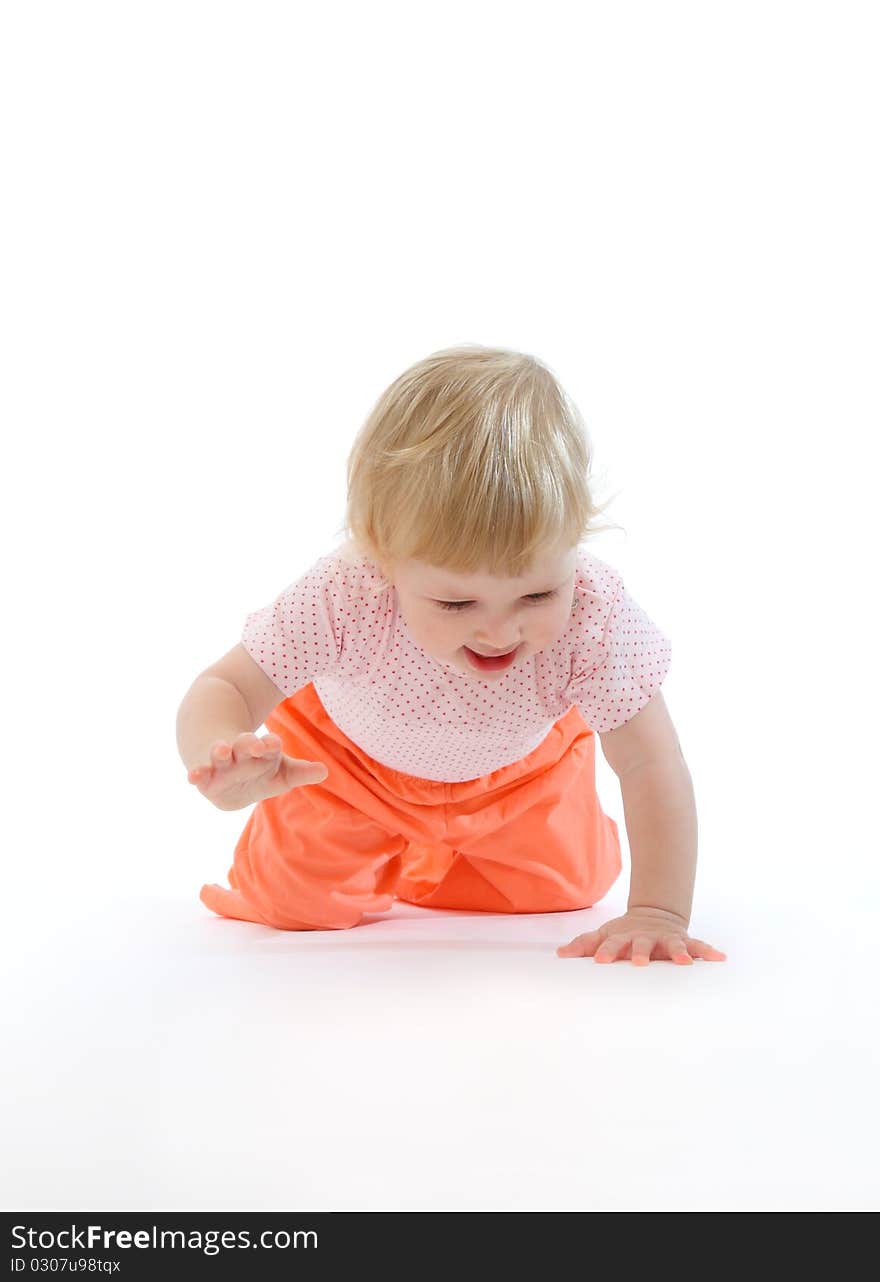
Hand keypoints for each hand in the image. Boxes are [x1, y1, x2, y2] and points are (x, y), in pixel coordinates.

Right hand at [186, 732, 328, 810]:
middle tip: (257, 743)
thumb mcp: (278, 771)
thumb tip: (325, 772)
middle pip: (245, 745)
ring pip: (221, 754)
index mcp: (261, 751)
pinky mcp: (203, 775)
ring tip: (222, 749)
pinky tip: (192, 776)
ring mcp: (219, 762)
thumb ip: (299, 772)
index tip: (274, 742)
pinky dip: (196, 773)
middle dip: (250, 744)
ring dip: (221, 751)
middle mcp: (240, 752)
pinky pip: (198, 772)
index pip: (268, 747)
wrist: (217, 753)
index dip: (271, 745)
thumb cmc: (255, 767)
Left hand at [556, 908, 726, 964]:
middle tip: (639, 963)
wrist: (653, 915)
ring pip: (673, 944)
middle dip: (640, 952)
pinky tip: (720, 958)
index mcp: (624, 937)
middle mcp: (646, 938)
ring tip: (684, 962)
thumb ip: (583, 945)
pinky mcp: (683, 940)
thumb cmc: (625, 933)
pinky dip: (708, 951)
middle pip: (642, 944)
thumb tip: (559, 955)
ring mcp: (665, 939)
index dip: (605, 952)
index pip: (612, 944)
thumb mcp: (603, 935)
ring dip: (678, 952)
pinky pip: (698, 945)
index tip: (599, 962)